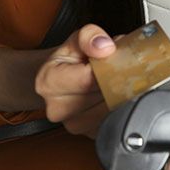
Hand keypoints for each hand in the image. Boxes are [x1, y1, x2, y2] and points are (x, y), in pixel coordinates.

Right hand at [34, 23, 115, 137]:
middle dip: (117, 79)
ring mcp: (74, 125)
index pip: (89, 78)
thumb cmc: (68, 60)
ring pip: (113, 108)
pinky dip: (119, 106)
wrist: (59, 80)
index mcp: (49, 82)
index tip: (114, 58)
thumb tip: (105, 47)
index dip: (107, 66)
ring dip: (120, 93)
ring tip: (113, 80)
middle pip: (104, 95)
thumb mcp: (76, 39)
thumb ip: (90, 36)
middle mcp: (58, 108)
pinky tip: (112, 95)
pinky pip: (115, 119)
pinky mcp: (89, 133)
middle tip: (119, 68)